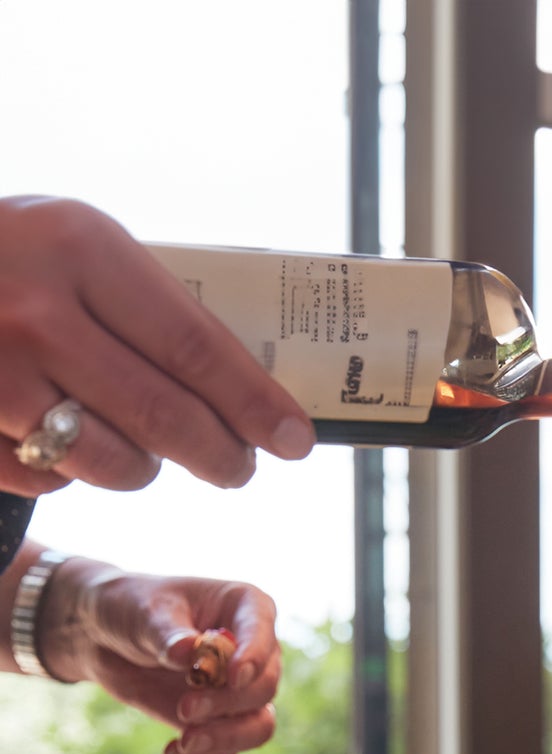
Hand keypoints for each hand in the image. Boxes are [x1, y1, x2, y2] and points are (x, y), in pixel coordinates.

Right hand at [0, 195, 314, 497]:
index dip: (254, 404)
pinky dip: (70, 476)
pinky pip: (51, 481)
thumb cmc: (8, 261)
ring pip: (114, 462)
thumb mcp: (75, 249)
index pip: (196, 346)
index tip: (296, 440)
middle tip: (240, 469)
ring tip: (145, 449)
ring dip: (143, 468)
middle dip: (220, 456)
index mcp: (80, 247)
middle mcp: (37, 309)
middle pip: (165, 416)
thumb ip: (149, 307)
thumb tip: (251, 389)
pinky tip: (61, 440)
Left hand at [39, 558, 280, 753]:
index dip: (254, 656)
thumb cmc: (130, 608)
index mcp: (244, 606)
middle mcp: (252, 650)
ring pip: (259, 725)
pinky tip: (172, 750)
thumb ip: (167, 633)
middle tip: (185, 708)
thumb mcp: (142, 612)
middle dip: (227, 703)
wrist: (104, 638)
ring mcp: (239, 689)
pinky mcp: (220, 720)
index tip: (232, 678)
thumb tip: (189, 653)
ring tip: (186, 741)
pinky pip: (230, 749)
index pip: (262, 629)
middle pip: (264, 685)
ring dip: (227, 738)